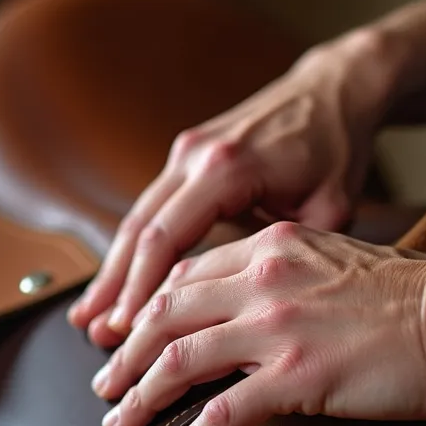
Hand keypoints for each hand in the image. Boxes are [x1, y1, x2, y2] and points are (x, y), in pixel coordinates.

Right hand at [67, 35, 396, 346]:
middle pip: (139, 229)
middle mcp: (196, 155)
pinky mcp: (188, 157)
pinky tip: (119, 282)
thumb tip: (262, 311)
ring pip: (138, 218)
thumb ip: (292, 257)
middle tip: (95, 335)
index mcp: (228, 167)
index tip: (127, 331)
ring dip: (114, 270)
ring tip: (89, 318)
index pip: (167, 237)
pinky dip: (134, 248)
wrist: (333, 90)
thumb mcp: (331, 207)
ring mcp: (187, 152)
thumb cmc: (337, 148)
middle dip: (114, 286)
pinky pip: (153, 207)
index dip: (143, 289)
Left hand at [89, 222, 425, 425]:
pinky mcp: (296, 376)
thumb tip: (251, 305)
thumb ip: (289, 273)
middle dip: (126, 352)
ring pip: (176, 361)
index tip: (129, 335)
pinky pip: (218, 414)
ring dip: (137, 396)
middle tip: (106, 382)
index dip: (148, 308)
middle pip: (165, 313)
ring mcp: (276, 326)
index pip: (186, 275)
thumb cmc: (417, 298)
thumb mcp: (339, 261)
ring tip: (118, 421)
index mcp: (273, 245)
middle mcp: (263, 277)